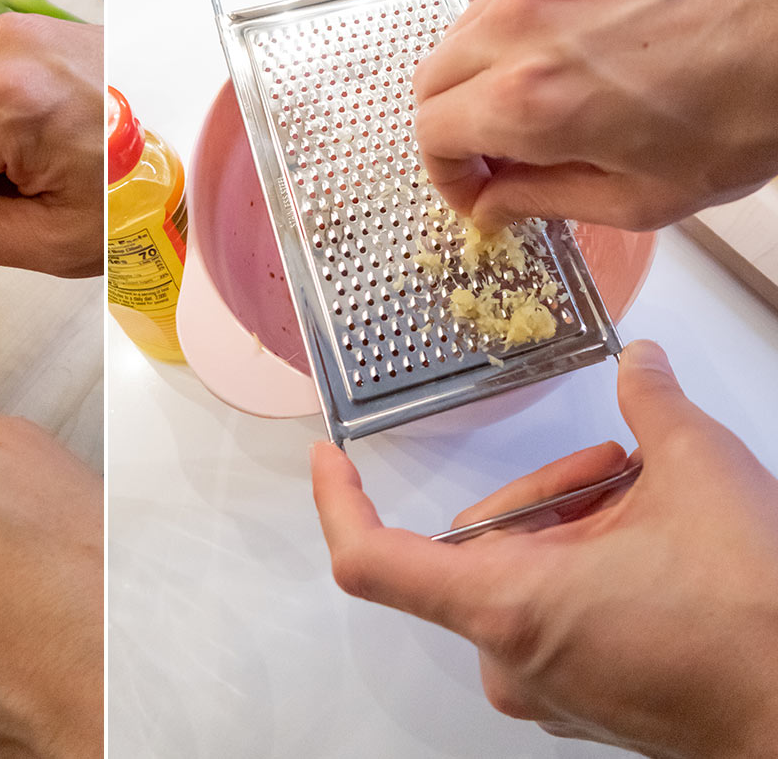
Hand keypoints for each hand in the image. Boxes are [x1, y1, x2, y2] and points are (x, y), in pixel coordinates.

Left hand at [311, 340, 777, 756]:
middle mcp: (510, 659)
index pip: (372, 559)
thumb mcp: (699, 473)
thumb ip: (652, 405)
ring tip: (647, 503)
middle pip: (477, 548)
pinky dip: (587, 575)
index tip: (332, 460)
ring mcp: (547, 688)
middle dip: (545, 493)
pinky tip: (651, 550)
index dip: (339, 502)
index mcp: (505, 606)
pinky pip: (554, 619)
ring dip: (573, 529)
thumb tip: (642, 365)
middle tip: (615, 468)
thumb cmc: (756, 620)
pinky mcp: (585, 702)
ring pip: (523, 578)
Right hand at [412, 0, 777, 231]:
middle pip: (428, 85)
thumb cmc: (745, 107)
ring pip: (454, 40)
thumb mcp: (641, 196)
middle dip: (449, 132)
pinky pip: (494, 4)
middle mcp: (521, 31)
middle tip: (492, 163)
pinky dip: (498, 42)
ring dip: (469, 84)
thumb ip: (544, 201)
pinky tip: (546, 65)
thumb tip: (496, 204)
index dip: (447, 177)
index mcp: (531, 101)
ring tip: (519, 114)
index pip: (432, 136)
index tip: (476, 193)